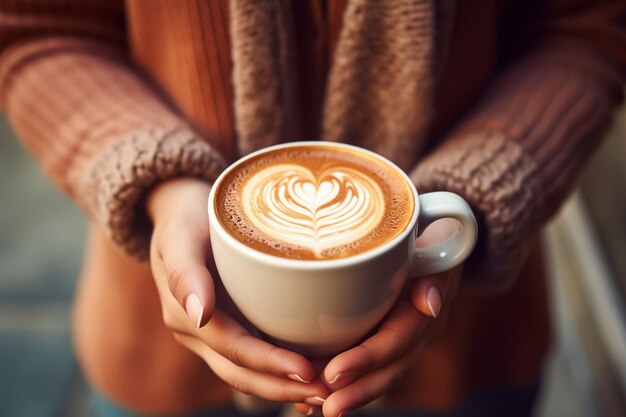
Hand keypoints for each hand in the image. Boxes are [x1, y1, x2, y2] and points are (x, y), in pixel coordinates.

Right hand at [146, 178, 329, 403]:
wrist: (179, 209)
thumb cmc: (186, 217)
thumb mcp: (180, 235)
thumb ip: (185, 273)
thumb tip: (198, 315)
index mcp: (184, 315)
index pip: (233, 349)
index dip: (269, 364)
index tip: (308, 370)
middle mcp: (197, 332)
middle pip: (241, 372)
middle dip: (283, 387)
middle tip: (327, 392)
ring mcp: (211, 333)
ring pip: (246, 373)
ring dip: (284, 388)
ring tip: (325, 394)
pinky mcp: (227, 326)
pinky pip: (251, 359)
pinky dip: (278, 375)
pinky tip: (307, 380)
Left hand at [294, 219, 462, 416]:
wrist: (442, 240)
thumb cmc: (431, 234)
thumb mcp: (439, 239)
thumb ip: (434, 264)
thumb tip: (428, 303)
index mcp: (426, 311)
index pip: (396, 341)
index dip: (366, 359)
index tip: (333, 373)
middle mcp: (418, 333)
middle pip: (388, 370)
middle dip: (357, 391)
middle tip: (324, 408)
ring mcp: (405, 341)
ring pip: (379, 375)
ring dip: (350, 394)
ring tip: (314, 409)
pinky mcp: (388, 340)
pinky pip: (370, 369)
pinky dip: (346, 385)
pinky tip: (313, 400)